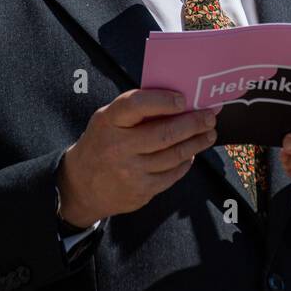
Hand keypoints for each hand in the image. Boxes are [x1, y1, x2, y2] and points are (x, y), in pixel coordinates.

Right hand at [58, 89, 218, 226]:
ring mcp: (130, 172)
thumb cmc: (103, 142)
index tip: (183, 99)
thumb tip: (180, 101)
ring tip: (208, 134)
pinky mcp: (141, 191)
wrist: (81, 185)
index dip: (163, 101)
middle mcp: (118, 147)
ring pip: (174, 155)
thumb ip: (136, 109)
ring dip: (196, 143)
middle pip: (165, 134)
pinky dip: (185, 162)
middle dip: (193, 124)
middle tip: (210, 117)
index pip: (137, 105)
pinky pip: (172, 174)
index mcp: (109, 121)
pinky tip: (191, 154)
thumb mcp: (108, 120)